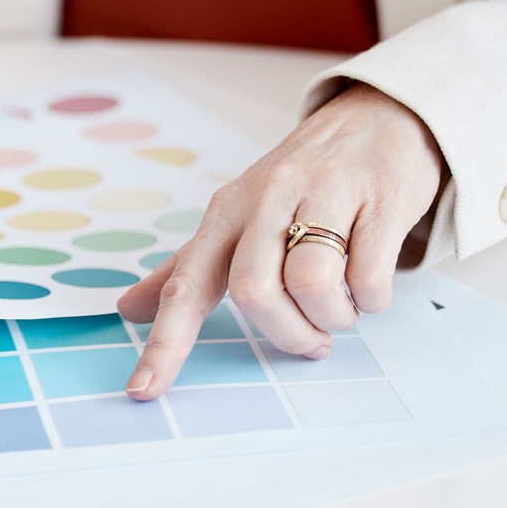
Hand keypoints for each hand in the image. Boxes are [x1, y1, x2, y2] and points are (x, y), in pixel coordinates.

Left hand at [116, 84, 443, 399]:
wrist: (379, 116)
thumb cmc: (301, 179)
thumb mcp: (237, 213)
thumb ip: (188, 266)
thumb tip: (127, 309)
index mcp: (227, 211)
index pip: (185, 283)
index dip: (165, 341)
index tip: (143, 391)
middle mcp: (267, 198)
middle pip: (253, 291)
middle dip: (285, 333)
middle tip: (312, 338)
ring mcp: (324, 193)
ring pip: (311, 283)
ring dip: (332, 317)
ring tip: (342, 304)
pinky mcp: (379, 199)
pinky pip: (369, 276)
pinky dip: (371, 299)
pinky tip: (370, 285)